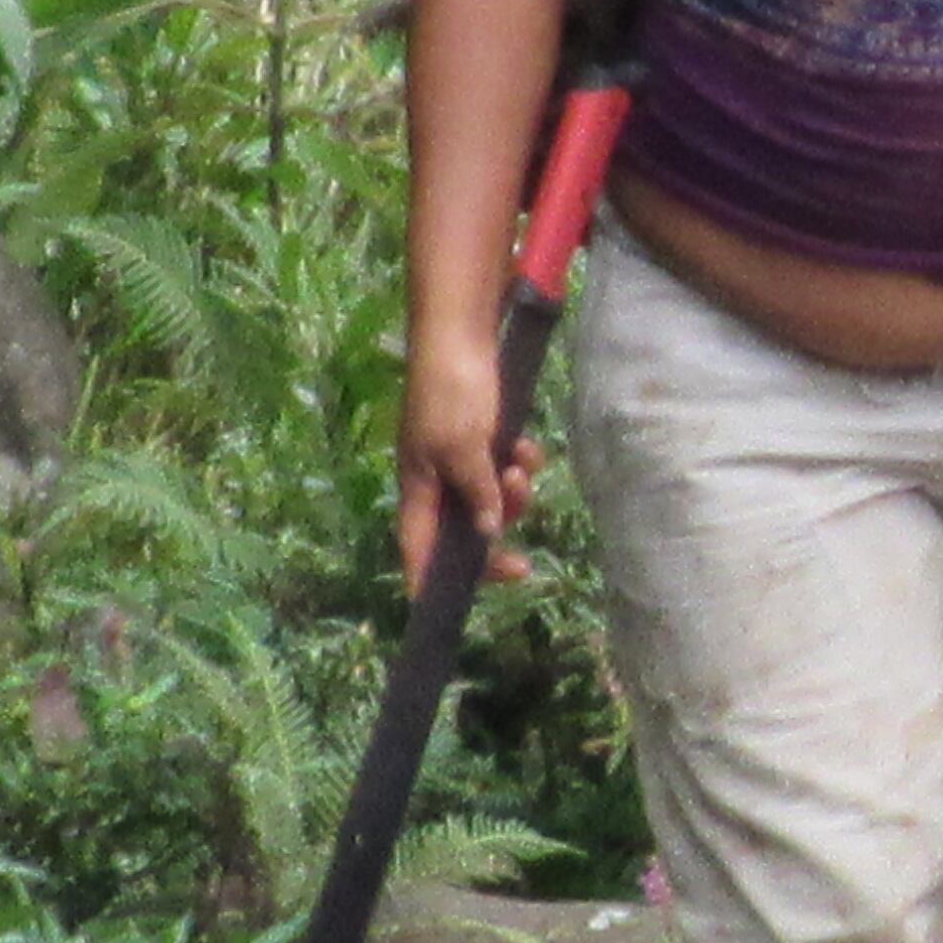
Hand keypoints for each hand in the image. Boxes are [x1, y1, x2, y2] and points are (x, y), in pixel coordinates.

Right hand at [395, 334, 538, 588]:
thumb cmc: (450, 391)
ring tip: (522, 466)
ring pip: (491, 500)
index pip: (416, 549)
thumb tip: (488, 535)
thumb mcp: (461, 448)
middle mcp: (436, 477)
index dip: (427, 581)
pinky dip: (519, 462)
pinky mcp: (484, 435)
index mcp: (417, 486)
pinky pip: (505, 467)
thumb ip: (475, 493)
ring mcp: (461, 455)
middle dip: (493, 542)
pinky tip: (527, 446)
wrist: (462, 330)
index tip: (444, 613)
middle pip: (463, 532)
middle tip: (522, 565)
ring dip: (513, 493)